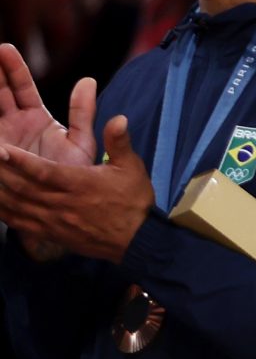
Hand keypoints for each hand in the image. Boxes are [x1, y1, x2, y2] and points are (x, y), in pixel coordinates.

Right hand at [0, 44, 98, 166]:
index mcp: (34, 118)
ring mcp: (3, 138)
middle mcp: (13, 125)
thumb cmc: (75, 173)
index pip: (21, 87)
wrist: (70, 205)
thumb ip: (83, 112)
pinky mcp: (0, 156)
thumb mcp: (80, 141)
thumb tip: (89, 81)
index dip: (13, 69)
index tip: (4, 48)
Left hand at [0, 116, 153, 262]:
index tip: (1, 148)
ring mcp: (54, 221)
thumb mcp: (132, 168)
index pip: (43, 171)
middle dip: (1, 171)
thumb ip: (119, 142)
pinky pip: (19, 222)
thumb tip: (119, 118)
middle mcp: (62, 203)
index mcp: (80, 184)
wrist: (138, 241)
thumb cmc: (133, 202)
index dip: (19, 160)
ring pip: (16, 204)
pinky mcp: (50, 233)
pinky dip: (3, 211)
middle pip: (22, 187)